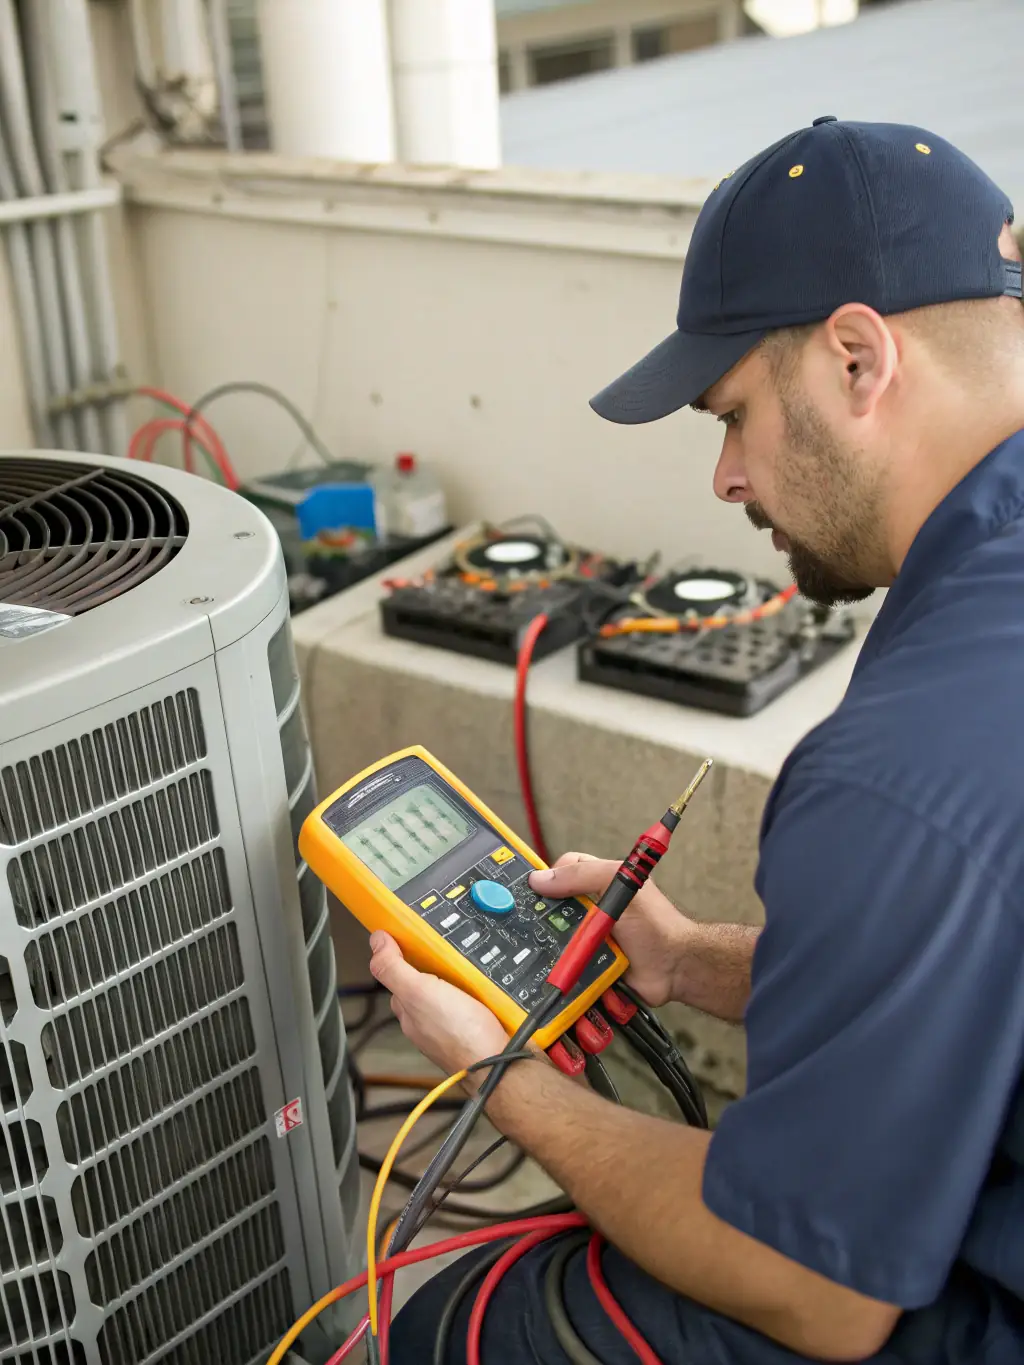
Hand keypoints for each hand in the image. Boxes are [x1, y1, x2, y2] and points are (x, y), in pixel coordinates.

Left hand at [368, 931, 510, 1076]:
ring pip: (451, 997)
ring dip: (459, 981)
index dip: (403, 959)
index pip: (399, 980)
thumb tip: (375, 941)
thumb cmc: (459, 1032)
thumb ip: (394, 969)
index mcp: (411, 1014)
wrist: (500, 1062)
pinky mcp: (479, 1028)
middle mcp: (429, 1023)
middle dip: (434, 969)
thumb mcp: (418, 992)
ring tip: (471, 963)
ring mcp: (454, 1027)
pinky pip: (474, 1005)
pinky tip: (488, 985)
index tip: (414, 938)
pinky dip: (478, 994)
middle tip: (447, 947)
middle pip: (426, 988)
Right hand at [529, 853, 694, 1006]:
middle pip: (553, 906)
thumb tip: (538, 879)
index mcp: (599, 883)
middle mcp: (591, 908)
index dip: (551, 876)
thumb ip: (582, 875)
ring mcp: (588, 937)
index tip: (536, 891)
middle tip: (532, 923)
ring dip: (550, 944)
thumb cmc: (655, 924)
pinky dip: (557, 969)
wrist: (674, 970)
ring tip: (541, 950)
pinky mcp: (586, 963)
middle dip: (543, 915)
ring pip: (554, 937)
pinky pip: (563, 965)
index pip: (564, 870)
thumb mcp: (620, 887)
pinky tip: (551, 972)